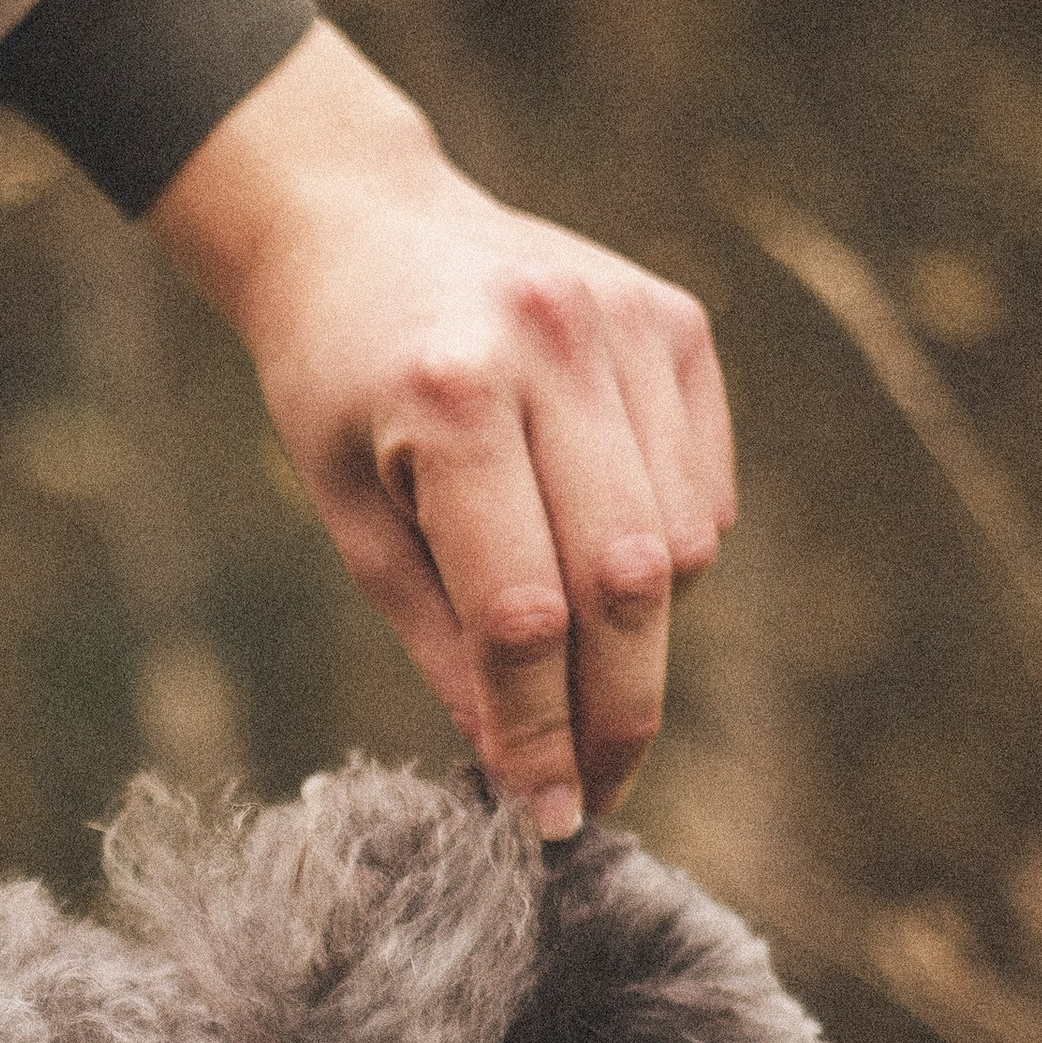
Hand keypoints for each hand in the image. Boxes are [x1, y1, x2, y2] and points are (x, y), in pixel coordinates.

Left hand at [149, 25, 732, 830]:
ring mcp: (629, 325)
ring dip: (639, 634)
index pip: (520, 611)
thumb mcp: (353, 520)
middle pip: (626, 585)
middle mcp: (555, 345)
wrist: (360, 227)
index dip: (540, 729)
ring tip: (573, 655)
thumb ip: (442, 643)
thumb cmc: (336, 389)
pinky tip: (595, 547)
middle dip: (616, 711)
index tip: (548, 816)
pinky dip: (669, 554)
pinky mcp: (678, 322)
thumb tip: (523, 770)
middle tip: (598, 790)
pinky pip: (705, 492)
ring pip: (681, 547)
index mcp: (451, 396)